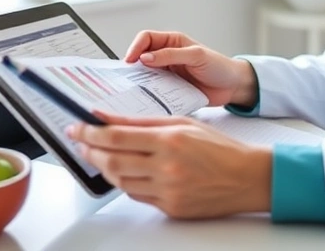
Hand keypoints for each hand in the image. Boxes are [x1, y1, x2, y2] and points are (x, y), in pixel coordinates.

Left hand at [68, 113, 271, 217]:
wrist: (247, 178)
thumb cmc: (220, 148)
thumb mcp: (183, 124)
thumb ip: (143, 121)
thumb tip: (109, 117)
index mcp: (169, 140)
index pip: (117, 136)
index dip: (90, 133)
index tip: (77, 128)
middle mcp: (166, 167)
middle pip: (113, 160)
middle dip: (90, 150)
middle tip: (80, 142)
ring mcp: (168, 190)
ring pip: (121, 181)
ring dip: (104, 168)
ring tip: (97, 156)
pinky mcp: (170, 207)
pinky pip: (137, 195)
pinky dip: (126, 183)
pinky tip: (123, 172)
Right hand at [123, 30, 256, 106]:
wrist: (232, 87)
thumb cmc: (218, 65)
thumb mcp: (196, 56)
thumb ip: (171, 55)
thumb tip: (145, 58)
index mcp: (171, 42)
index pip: (145, 39)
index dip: (135, 47)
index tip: (130, 61)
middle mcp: (165, 57)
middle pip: (140, 58)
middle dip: (132, 67)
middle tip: (126, 79)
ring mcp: (166, 74)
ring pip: (144, 76)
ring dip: (139, 83)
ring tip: (133, 91)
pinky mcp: (169, 90)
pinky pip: (153, 92)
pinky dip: (148, 95)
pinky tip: (146, 101)